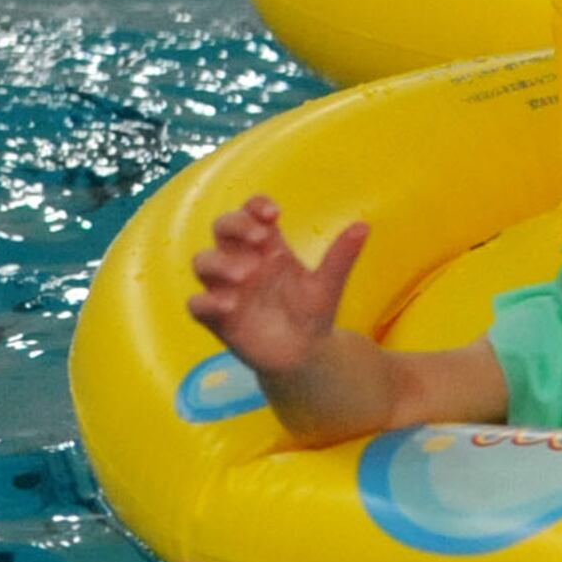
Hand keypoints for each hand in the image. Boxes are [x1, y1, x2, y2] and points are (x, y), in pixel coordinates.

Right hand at [186, 195, 365, 372]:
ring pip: (203, 261)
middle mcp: (241, 260)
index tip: (274, 214)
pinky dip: (206, 301)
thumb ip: (341, 257)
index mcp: (267, 247)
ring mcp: (225, 287)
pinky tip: (229, 304)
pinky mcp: (216, 316)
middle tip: (261, 238)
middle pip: (222, 228)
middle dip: (236, 226)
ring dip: (219, 262)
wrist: (305, 355)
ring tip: (247, 274)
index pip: (251, 213)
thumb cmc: (311, 313)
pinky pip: (197, 303)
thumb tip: (364, 226)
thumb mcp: (327, 285)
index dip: (255, 206)